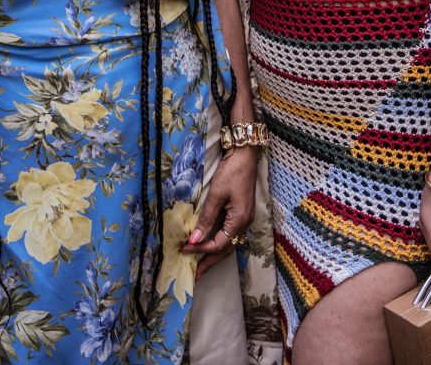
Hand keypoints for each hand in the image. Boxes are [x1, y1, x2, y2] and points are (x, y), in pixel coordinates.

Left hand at [181, 146, 256, 278]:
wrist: (246, 155)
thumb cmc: (232, 172)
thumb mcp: (217, 194)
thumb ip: (206, 218)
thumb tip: (194, 240)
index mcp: (240, 221)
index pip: (219, 244)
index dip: (201, 249)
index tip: (184, 249)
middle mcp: (244, 223)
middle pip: (226, 249)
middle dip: (210, 262)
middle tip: (195, 275)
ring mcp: (244, 218)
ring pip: (228, 242)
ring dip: (214, 253)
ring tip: (200, 264)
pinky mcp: (241, 212)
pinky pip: (229, 233)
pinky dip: (218, 241)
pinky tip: (209, 242)